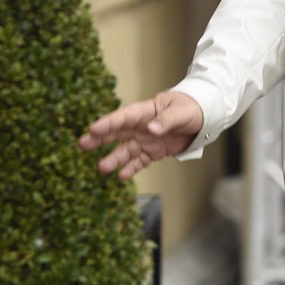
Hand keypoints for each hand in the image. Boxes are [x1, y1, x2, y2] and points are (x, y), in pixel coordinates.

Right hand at [79, 90, 203, 179]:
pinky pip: (139, 161)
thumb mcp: (181, 112)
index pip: (123, 117)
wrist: (201, 119)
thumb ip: (167, 120)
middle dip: (99, 138)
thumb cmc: (190, 108)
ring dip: (113, 158)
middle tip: (83, 144)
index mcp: (144, 112)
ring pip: (125, 150)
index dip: (108, 123)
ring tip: (102, 167)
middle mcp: (140, 127)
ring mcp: (144, 140)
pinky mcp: (152, 152)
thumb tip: (152, 130)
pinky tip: (122, 175)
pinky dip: (131, 169)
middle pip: (116, 133)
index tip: (93, 129)